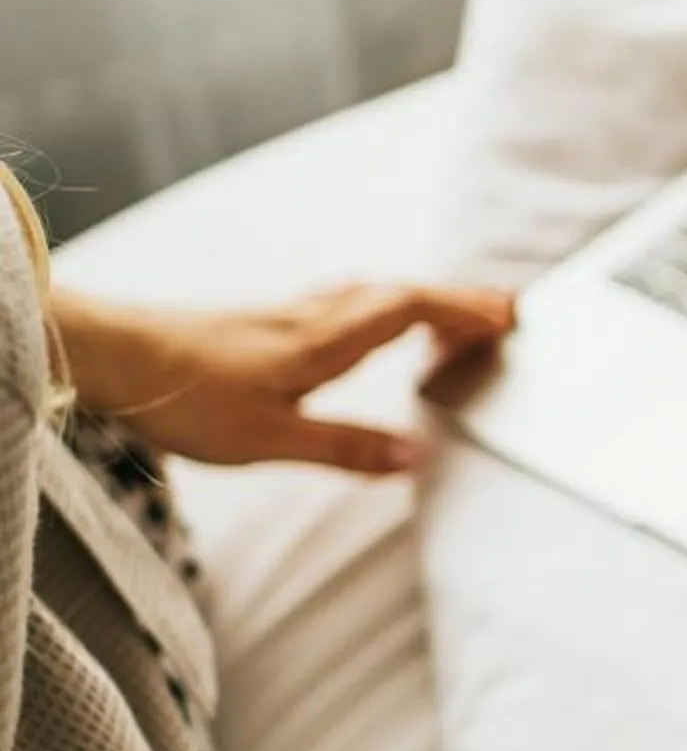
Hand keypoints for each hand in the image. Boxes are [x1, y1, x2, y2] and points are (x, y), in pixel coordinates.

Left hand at [50, 282, 516, 473]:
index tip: (507, 316)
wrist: (114, 358)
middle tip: (501, 311)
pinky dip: (378, 306)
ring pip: (370, 294)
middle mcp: (311, 318)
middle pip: (399, 294)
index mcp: (324, 342)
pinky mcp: (263, 323)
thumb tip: (417, 456)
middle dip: (455, 300)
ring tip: (449, 316)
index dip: (462, 311)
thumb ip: (348, 447)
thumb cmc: (187, 398)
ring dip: (419, 299)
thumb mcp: (272, 438)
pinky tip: (367, 320)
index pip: (410, 310)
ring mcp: (286, 315)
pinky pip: (342, 302)